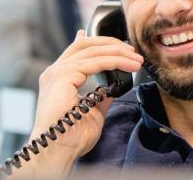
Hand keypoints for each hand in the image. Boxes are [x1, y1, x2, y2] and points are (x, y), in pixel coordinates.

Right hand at [31, 30, 142, 157]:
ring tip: (137, 60)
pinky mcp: (63, 76)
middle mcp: (55, 71)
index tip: (117, 43)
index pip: (78, 50)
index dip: (97, 42)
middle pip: (86, 45)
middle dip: (112, 45)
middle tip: (132, 51)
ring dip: (119, 53)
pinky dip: (115, 61)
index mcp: (59, 78)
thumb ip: (101, 94)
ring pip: (93, 51)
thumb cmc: (72, 136)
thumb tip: (113, 86)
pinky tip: (129, 65)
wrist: (58, 151)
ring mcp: (57, 72)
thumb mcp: (93, 110)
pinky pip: (95, 62)